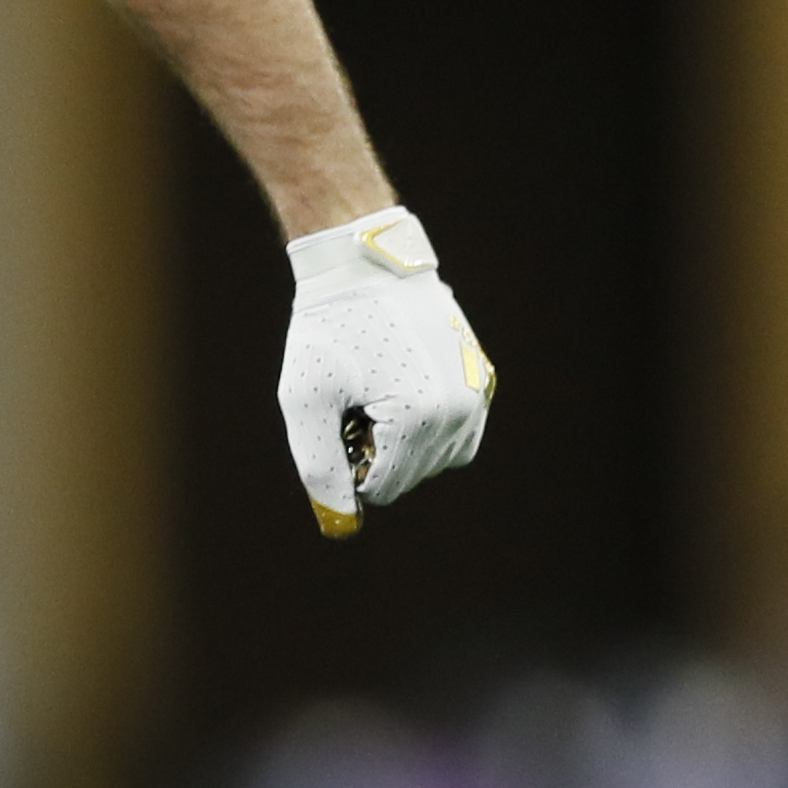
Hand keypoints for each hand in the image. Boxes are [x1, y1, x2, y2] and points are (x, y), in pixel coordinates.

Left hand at [277, 207, 493, 536]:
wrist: (365, 266)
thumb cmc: (328, 331)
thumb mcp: (306, 401)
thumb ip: (320, 467)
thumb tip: (341, 522)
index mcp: (419, 419)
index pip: (382, 488)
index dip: (349, 462)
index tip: (338, 419)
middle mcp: (460, 411)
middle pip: (411, 477)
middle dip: (376, 453)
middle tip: (355, 402)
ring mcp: (477, 394)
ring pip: (437, 460)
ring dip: (402, 443)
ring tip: (377, 393)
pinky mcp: (482, 378)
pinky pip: (458, 433)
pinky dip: (427, 428)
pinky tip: (400, 389)